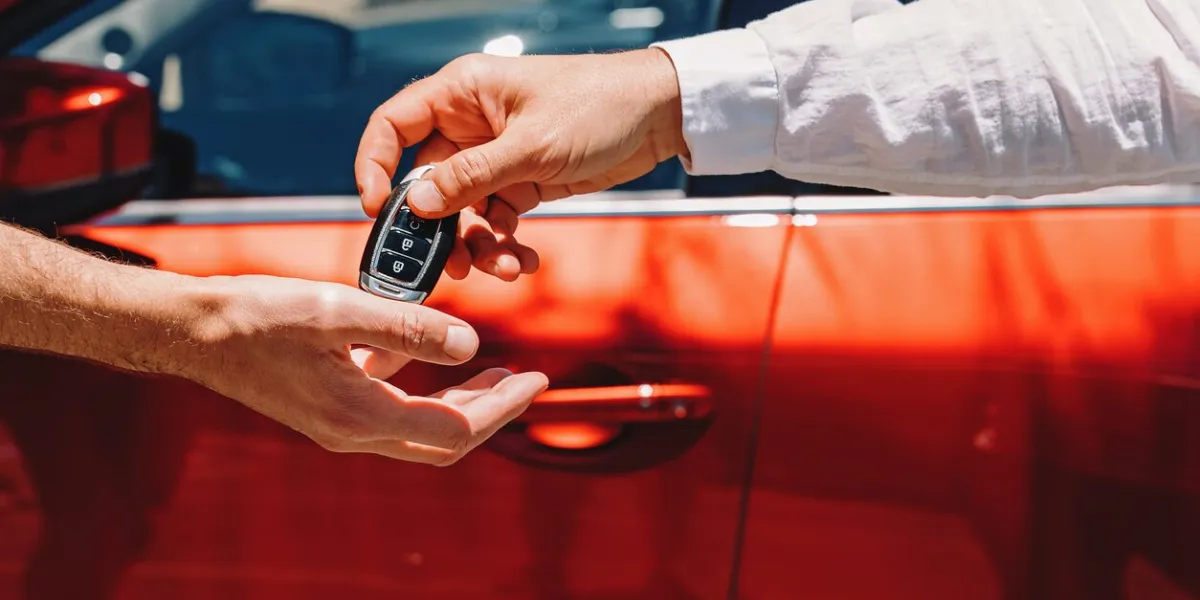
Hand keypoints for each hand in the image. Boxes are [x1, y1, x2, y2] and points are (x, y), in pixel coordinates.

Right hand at [176, 275, 548, 465]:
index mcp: (360, 415)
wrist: (193, 330)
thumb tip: (469, 343)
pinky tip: (428, 350)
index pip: (454, 428)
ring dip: (459, 402)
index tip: (537, 382)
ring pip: (419, 426)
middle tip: (526, 380)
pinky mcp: (327, 407)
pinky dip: (420, 387)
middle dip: (490, 411)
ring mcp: (339, 424)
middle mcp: (352, 432)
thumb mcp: (337, 309)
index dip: (502, 407)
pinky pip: (389, 406)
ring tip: (493, 370)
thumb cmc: (256, 315)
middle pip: (443, 439)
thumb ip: (407, 327)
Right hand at [355, 48, 686, 281]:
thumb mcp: (532, 146)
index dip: (374, 166)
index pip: (393, 125)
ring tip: (502, 268)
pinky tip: (523, 260)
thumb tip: (415, 205)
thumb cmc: (598, 107)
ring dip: (477, 244)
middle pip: (427, 183)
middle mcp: (471, 125)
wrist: (660, 116)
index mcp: (461, 94)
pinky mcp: (522, 182)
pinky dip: (505, 243)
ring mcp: (496, 157)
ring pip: (463, 211)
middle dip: (439, 228)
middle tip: (449, 265)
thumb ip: (471, 177)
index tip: (376, 211)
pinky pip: (495, 220)